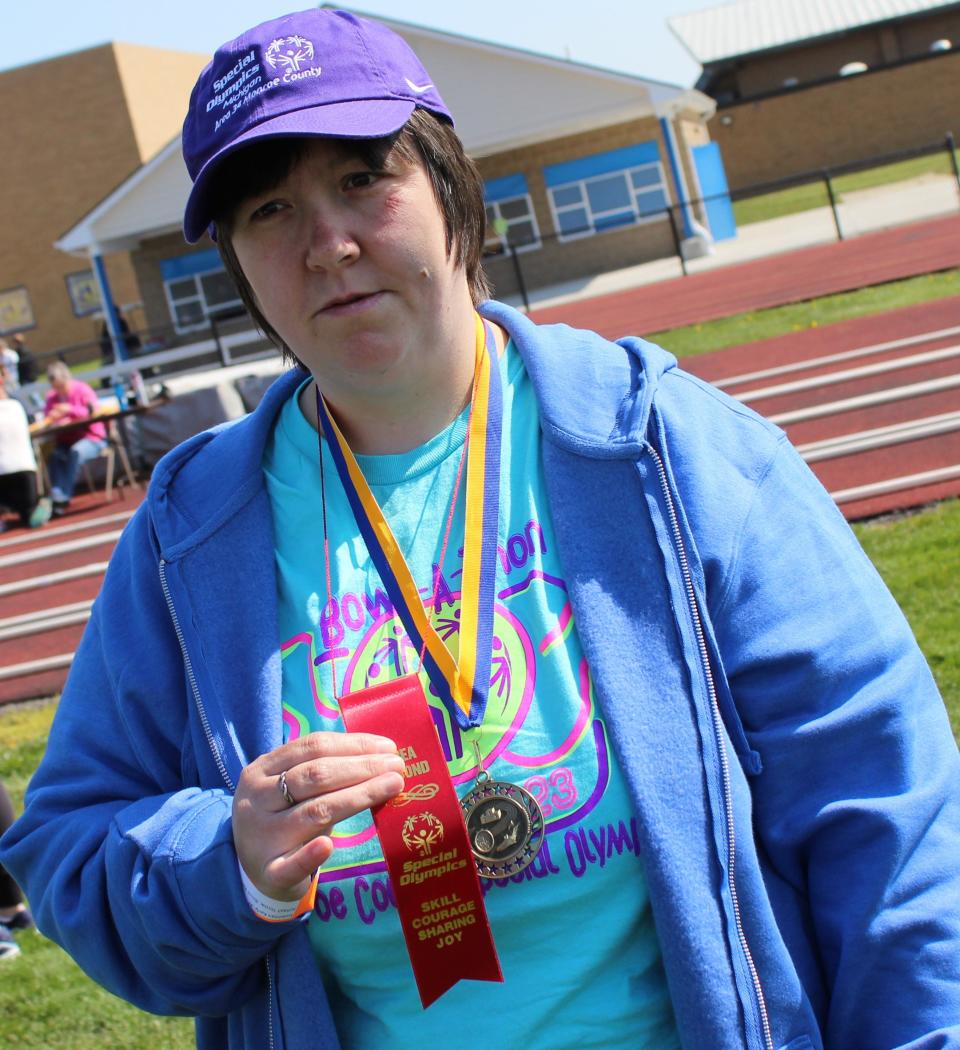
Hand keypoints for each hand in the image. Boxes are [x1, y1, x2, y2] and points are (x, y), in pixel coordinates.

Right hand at [232, 732, 403, 900]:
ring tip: (392, 786)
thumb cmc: (284, 817)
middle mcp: (256, 800)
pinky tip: (329, 845)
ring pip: (313, 812)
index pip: (312, 747)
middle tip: (397, 766)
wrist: (253, 870)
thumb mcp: (291, 787)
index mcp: (262, 770)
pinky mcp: (269, 873)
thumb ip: (324, 771)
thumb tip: (382, 754)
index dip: (353, 744)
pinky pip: (291, 865)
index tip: (388, 747)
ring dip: (358, 796)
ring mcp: (261, 837)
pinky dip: (310, 856)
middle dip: (362, 768)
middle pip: (314, 776)